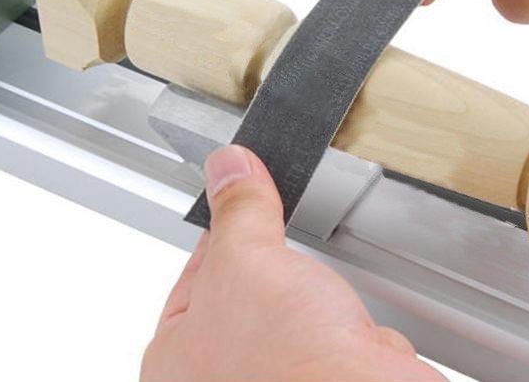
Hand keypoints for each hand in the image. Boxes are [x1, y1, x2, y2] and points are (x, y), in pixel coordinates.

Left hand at [141, 145, 443, 381]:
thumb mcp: (249, 258)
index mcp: (176, 360)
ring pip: (298, 316)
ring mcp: (276, 381)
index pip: (191, 277)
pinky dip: (351, 329)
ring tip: (324, 304)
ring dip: (320, 302)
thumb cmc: (292, 366)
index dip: (220, 234)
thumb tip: (229, 168)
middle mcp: (220, 379)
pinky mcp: (325, 381)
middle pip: (249, 293)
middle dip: (278, 271)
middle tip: (284, 255)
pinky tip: (351, 333)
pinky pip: (336, 338)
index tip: (241, 203)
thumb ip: (238, 209)